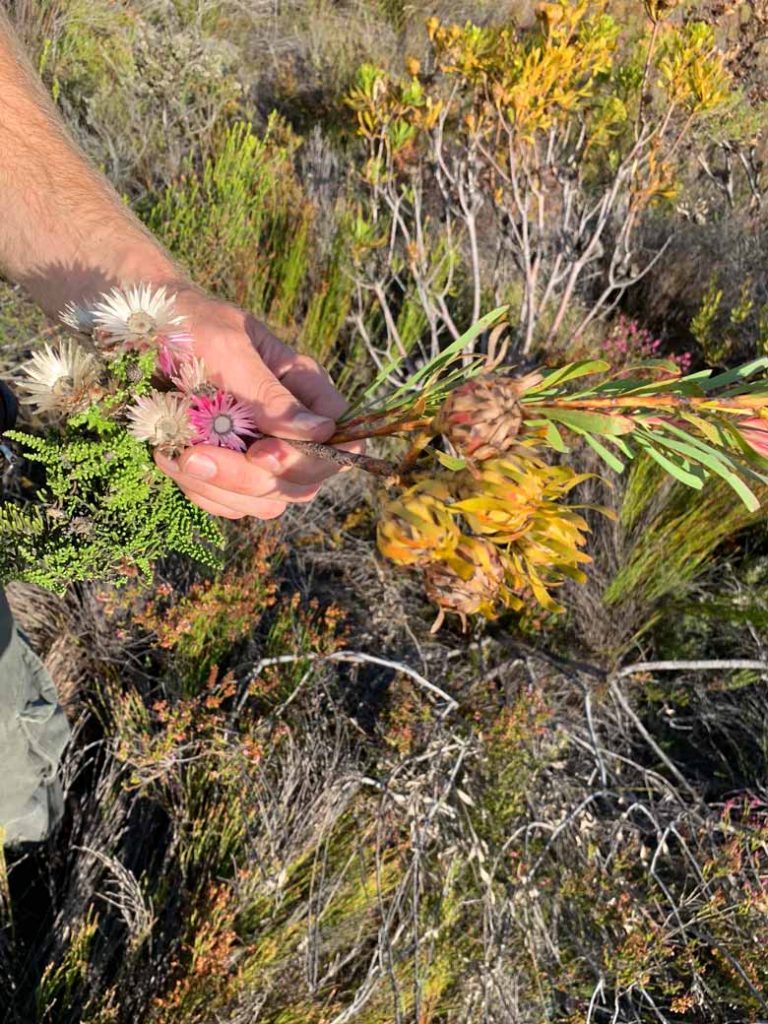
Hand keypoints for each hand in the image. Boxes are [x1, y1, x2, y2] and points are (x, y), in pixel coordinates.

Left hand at [153, 288, 351, 519]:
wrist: (133, 329)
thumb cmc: (187, 323)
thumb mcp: (227, 346)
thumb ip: (268, 393)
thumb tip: (319, 432)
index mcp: (303, 387)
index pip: (340, 436)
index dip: (312, 457)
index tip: (261, 451)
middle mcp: (290, 425)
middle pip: (305, 480)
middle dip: (252, 479)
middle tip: (196, 456)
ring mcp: (260, 452)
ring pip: (268, 501)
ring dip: (220, 489)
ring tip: (176, 456)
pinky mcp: (228, 472)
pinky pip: (231, 504)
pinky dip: (201, 491)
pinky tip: (170, 458)